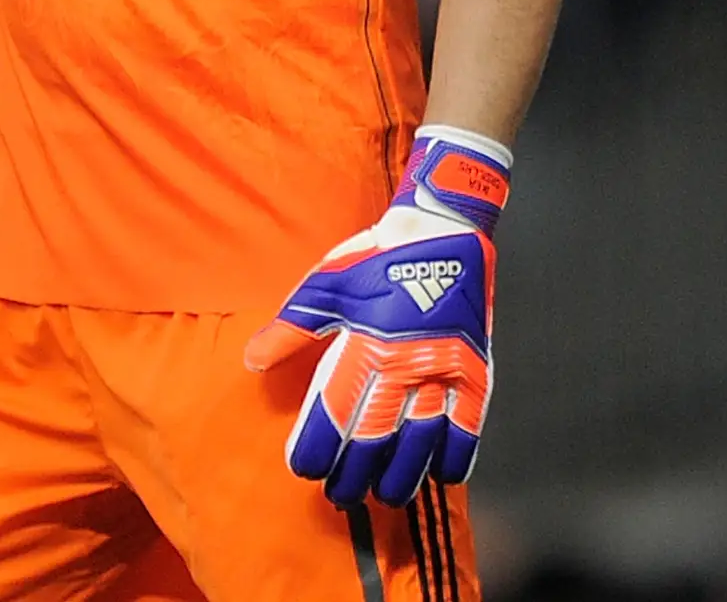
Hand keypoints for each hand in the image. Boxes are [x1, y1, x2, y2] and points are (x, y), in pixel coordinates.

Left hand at [243, 127, 508, 508]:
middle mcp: (406, 362)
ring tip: (387, 497)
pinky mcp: (476, 367)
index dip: (320, 445)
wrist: (442, 228)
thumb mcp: (324, 286)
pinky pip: (470, 422)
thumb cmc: (376, 257)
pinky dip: (458, 452)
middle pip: (377, 434)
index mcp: (365, 344)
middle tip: (339, 497)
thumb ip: (290, 330)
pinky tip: (444, 475)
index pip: (337, 410)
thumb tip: (250, 362)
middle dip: (355, 471)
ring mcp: (445, 368)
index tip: (305, 470)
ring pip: (422, 437)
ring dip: (403, 473)